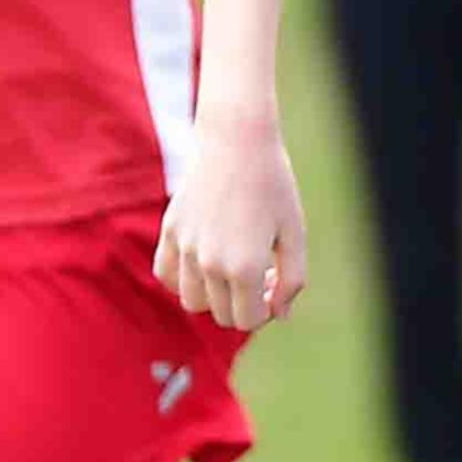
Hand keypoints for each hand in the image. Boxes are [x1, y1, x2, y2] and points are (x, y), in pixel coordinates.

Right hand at [153, 111, 306, 331]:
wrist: (237, 141)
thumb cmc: (274, 186)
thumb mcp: (295, 234)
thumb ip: (293, 280)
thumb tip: (279, 314)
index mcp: (245, 267)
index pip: (249, 320)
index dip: (267, 310)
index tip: (274, 282)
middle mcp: (210, 263)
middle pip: (222, 316)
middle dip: (244, 304)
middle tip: (260, 270)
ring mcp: (185, 248)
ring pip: (193, 301)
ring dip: (214, 295)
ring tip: (232, 265)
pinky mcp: (170, 231)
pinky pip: (166, 276)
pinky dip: (183, 279)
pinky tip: (204, 260)